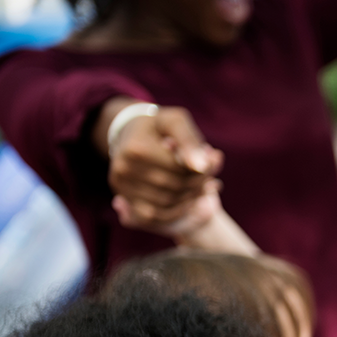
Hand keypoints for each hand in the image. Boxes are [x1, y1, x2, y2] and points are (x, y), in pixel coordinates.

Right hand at [106, 102, 224, 233]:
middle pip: (175, 187)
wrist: (129, 133)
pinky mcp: (124, 197)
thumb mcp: (175, 121)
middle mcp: (125, 169)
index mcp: (138, 149)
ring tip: (203, 188)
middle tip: (212, 178)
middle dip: (199, 184)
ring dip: (191, 199)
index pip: (181, 169)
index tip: (215, 162)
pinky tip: (188, 200)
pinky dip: (176, 211)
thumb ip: (190, 140)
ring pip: (167, 203)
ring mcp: (121, 185)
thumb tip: (202, 166)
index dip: (204, 169)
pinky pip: (154, 216)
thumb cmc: (158, 126)